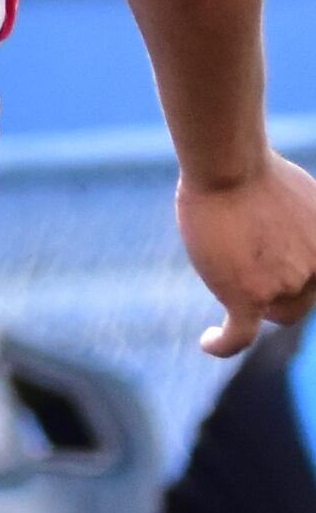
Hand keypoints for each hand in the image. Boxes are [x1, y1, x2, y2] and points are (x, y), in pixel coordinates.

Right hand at [175, 155, 315, 356]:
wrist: (232, 168)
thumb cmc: (257, 173)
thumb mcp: (302, 200)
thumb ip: (304, 230)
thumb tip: (285, 235)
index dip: (298, 281)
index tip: (274, 276)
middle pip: (299, 303)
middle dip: (278, 295)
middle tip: (248, 275)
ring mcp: (284, 286)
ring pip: (271, 313)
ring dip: (251, 303)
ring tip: (225, 284)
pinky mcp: (249, 296)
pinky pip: (239, 336)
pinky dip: (223, 344)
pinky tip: (209, 341)